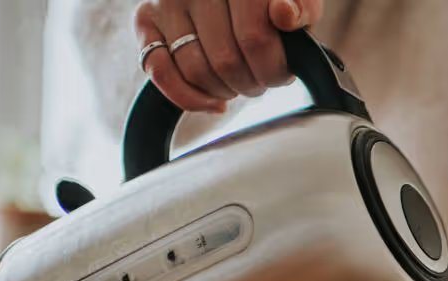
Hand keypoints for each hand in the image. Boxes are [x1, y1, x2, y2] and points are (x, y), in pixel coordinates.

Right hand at [134, 0, 324, 112]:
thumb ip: (302, 7)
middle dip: (251, 83)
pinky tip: (214, 103)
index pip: (254, 39)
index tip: (283, 74)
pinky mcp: (146, 18)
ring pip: (195, 71)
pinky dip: (188, 98)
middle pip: (224, 61)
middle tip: (262, 80)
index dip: (274, 69)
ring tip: (240, 82)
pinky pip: (158, 70)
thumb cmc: (273, 2)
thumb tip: (283, 14)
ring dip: (224, 91)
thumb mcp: (300, 0)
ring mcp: (167, 0)